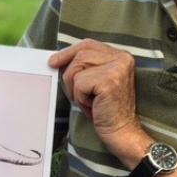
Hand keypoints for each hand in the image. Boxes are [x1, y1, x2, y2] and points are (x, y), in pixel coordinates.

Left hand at [49, 39, 148, 163]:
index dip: (68, 52)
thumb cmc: (106, 110)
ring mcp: (117, 68)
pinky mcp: (109, 80)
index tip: (53, 61)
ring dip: (76, 89)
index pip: (88, 44)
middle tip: (78, 95)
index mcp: (121, 56)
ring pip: (76, 69)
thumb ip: (85, 66)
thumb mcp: (96, 81)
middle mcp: (122, 58)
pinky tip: (93, 106)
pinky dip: (80, 98)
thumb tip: (56, 59)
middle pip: (80, 55)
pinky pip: (79, 83)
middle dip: (71, 75)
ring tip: (90, 101)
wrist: (122, 132)